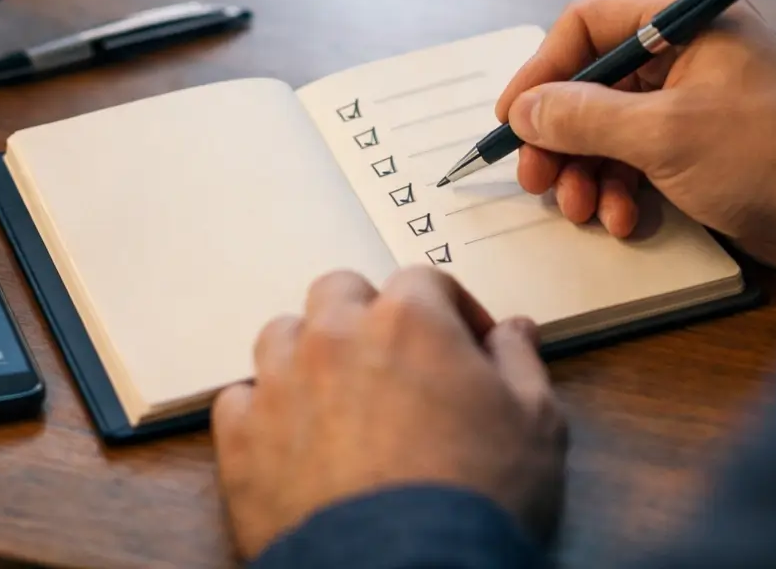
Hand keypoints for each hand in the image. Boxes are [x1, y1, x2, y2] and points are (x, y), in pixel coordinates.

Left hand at [212, 268, 566, 559]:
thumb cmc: (478, 495)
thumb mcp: (535, 424)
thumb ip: (519, 363)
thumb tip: (514, 330)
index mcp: (407, 319)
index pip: (424, 280)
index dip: (451, 310)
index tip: (468, 345)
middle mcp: (335, 335)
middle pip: (340, 292)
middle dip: (368, 315)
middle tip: (395, 361)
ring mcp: (280, 384)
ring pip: (282, 335)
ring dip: (308, 353)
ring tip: (337, 394)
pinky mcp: (243, 439)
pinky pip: (239, 401)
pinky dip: (263, 411)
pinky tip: (291, 439)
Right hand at [496, 0, 775, 273]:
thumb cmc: (770, 155)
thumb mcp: (663, 135)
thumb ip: (584, 119)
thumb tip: (525, 112)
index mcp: (685, 23)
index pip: (587, 26)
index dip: (541, 71)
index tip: (513, 118)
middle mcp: (687, 53)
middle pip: (592, 83)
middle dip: (561, 136)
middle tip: (537, 179)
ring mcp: (694, 101)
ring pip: (610, 127)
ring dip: (587, 172)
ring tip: (581, 210)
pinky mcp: (702, 146)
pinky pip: (639, 158)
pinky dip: (622, 188)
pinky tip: (623, 220)